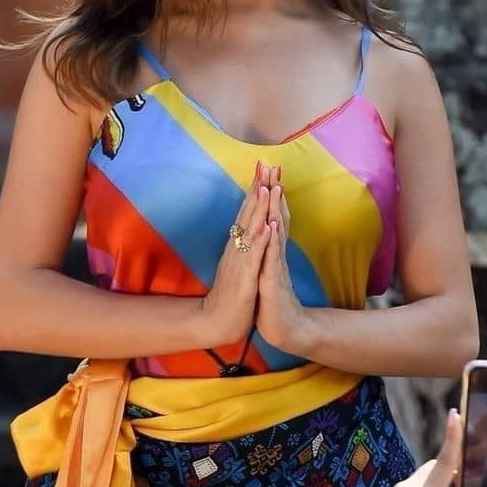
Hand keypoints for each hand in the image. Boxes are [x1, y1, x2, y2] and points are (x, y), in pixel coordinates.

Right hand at [196, 163, 271, 347]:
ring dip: (258, 208)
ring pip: (250, 229)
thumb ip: (242, 248)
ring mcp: (240, 261)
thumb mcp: (240, 267)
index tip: (264, 168)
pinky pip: (255, 255)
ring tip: (266, 186)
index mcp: (237, 246)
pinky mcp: (245, 277)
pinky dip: (261, 239)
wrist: (218, 321)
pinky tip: (268, 224)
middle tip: (265, 164)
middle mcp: (236, 248)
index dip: (255, 190)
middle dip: (257, 188)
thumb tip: (247, 231)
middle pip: (247, 213)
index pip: (247, 212)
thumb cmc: (231, 296)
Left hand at [254, 166, 313, 356]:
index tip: (268, 171)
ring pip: (276, 233)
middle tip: (274, 167)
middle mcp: (276, 255)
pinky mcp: (272, 281)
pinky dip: (272, 241)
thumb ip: (269, 254)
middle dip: (275, 192)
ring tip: (275, 188)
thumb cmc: (273, 302)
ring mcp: (276, 266)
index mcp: (272, 252)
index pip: (272, 217)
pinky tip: (273, 226)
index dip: (270, 195)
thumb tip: (269, 236)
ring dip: (276, 210)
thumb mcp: (268, 273)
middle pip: (277, 218)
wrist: (285, 329)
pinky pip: (272, 258)